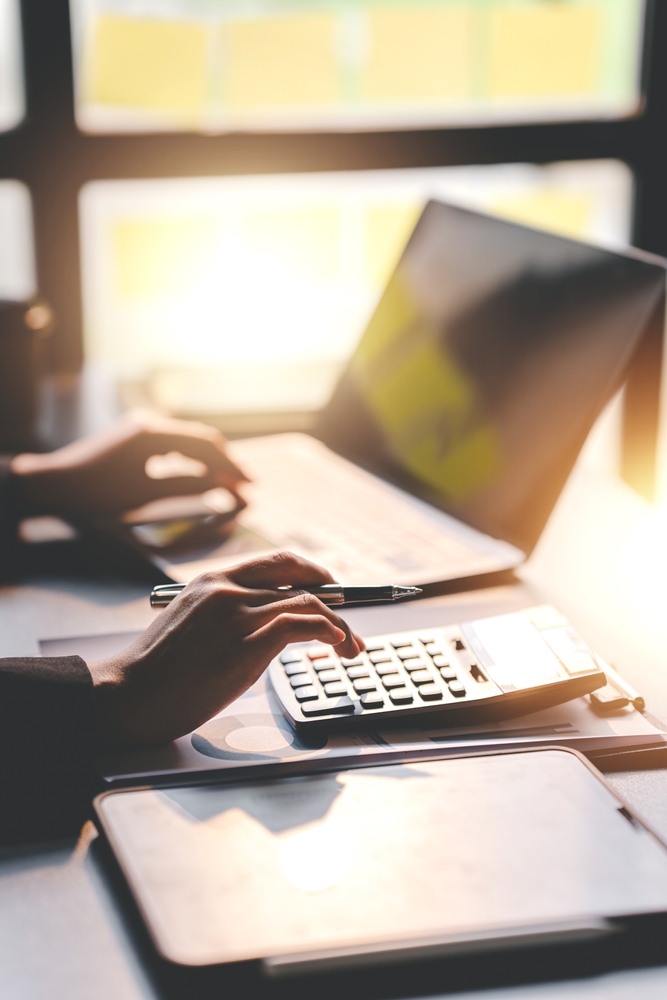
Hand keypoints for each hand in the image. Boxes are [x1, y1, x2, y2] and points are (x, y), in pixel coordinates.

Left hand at [9, 409, 247, 516]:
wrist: (53, 485)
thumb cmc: (93, 494)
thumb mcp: (144, 496)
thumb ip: (187, 491)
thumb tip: (223, 492)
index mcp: (154, 433)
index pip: (206, 446)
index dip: (231, 466)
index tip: (249, 485)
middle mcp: (150, 424)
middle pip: (201, 438)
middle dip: (226, 462)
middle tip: (247, 484)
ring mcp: (142, 428)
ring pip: (190, 440)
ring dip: (211, 461)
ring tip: (229, 482)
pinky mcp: (136, 437)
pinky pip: (175, 444)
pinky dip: (193, 460)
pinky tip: (202, 475)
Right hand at [88, 552, 364, 749]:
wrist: (129, 695)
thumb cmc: (157, 671)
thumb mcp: (192, 625)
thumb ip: (228, 616)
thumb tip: (271, 627)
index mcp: (212, 582)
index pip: (276, 562)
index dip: (311, 571)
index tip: (329, 587)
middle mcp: (228, 591)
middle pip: (299, 578)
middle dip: (334, 594)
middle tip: (349, 616)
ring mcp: (237, 615)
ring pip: (307, 602)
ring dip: (340, 624)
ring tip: (350, 646)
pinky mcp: (246, 644)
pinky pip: (302, 624)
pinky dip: (329, 631)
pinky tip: (337, 644)